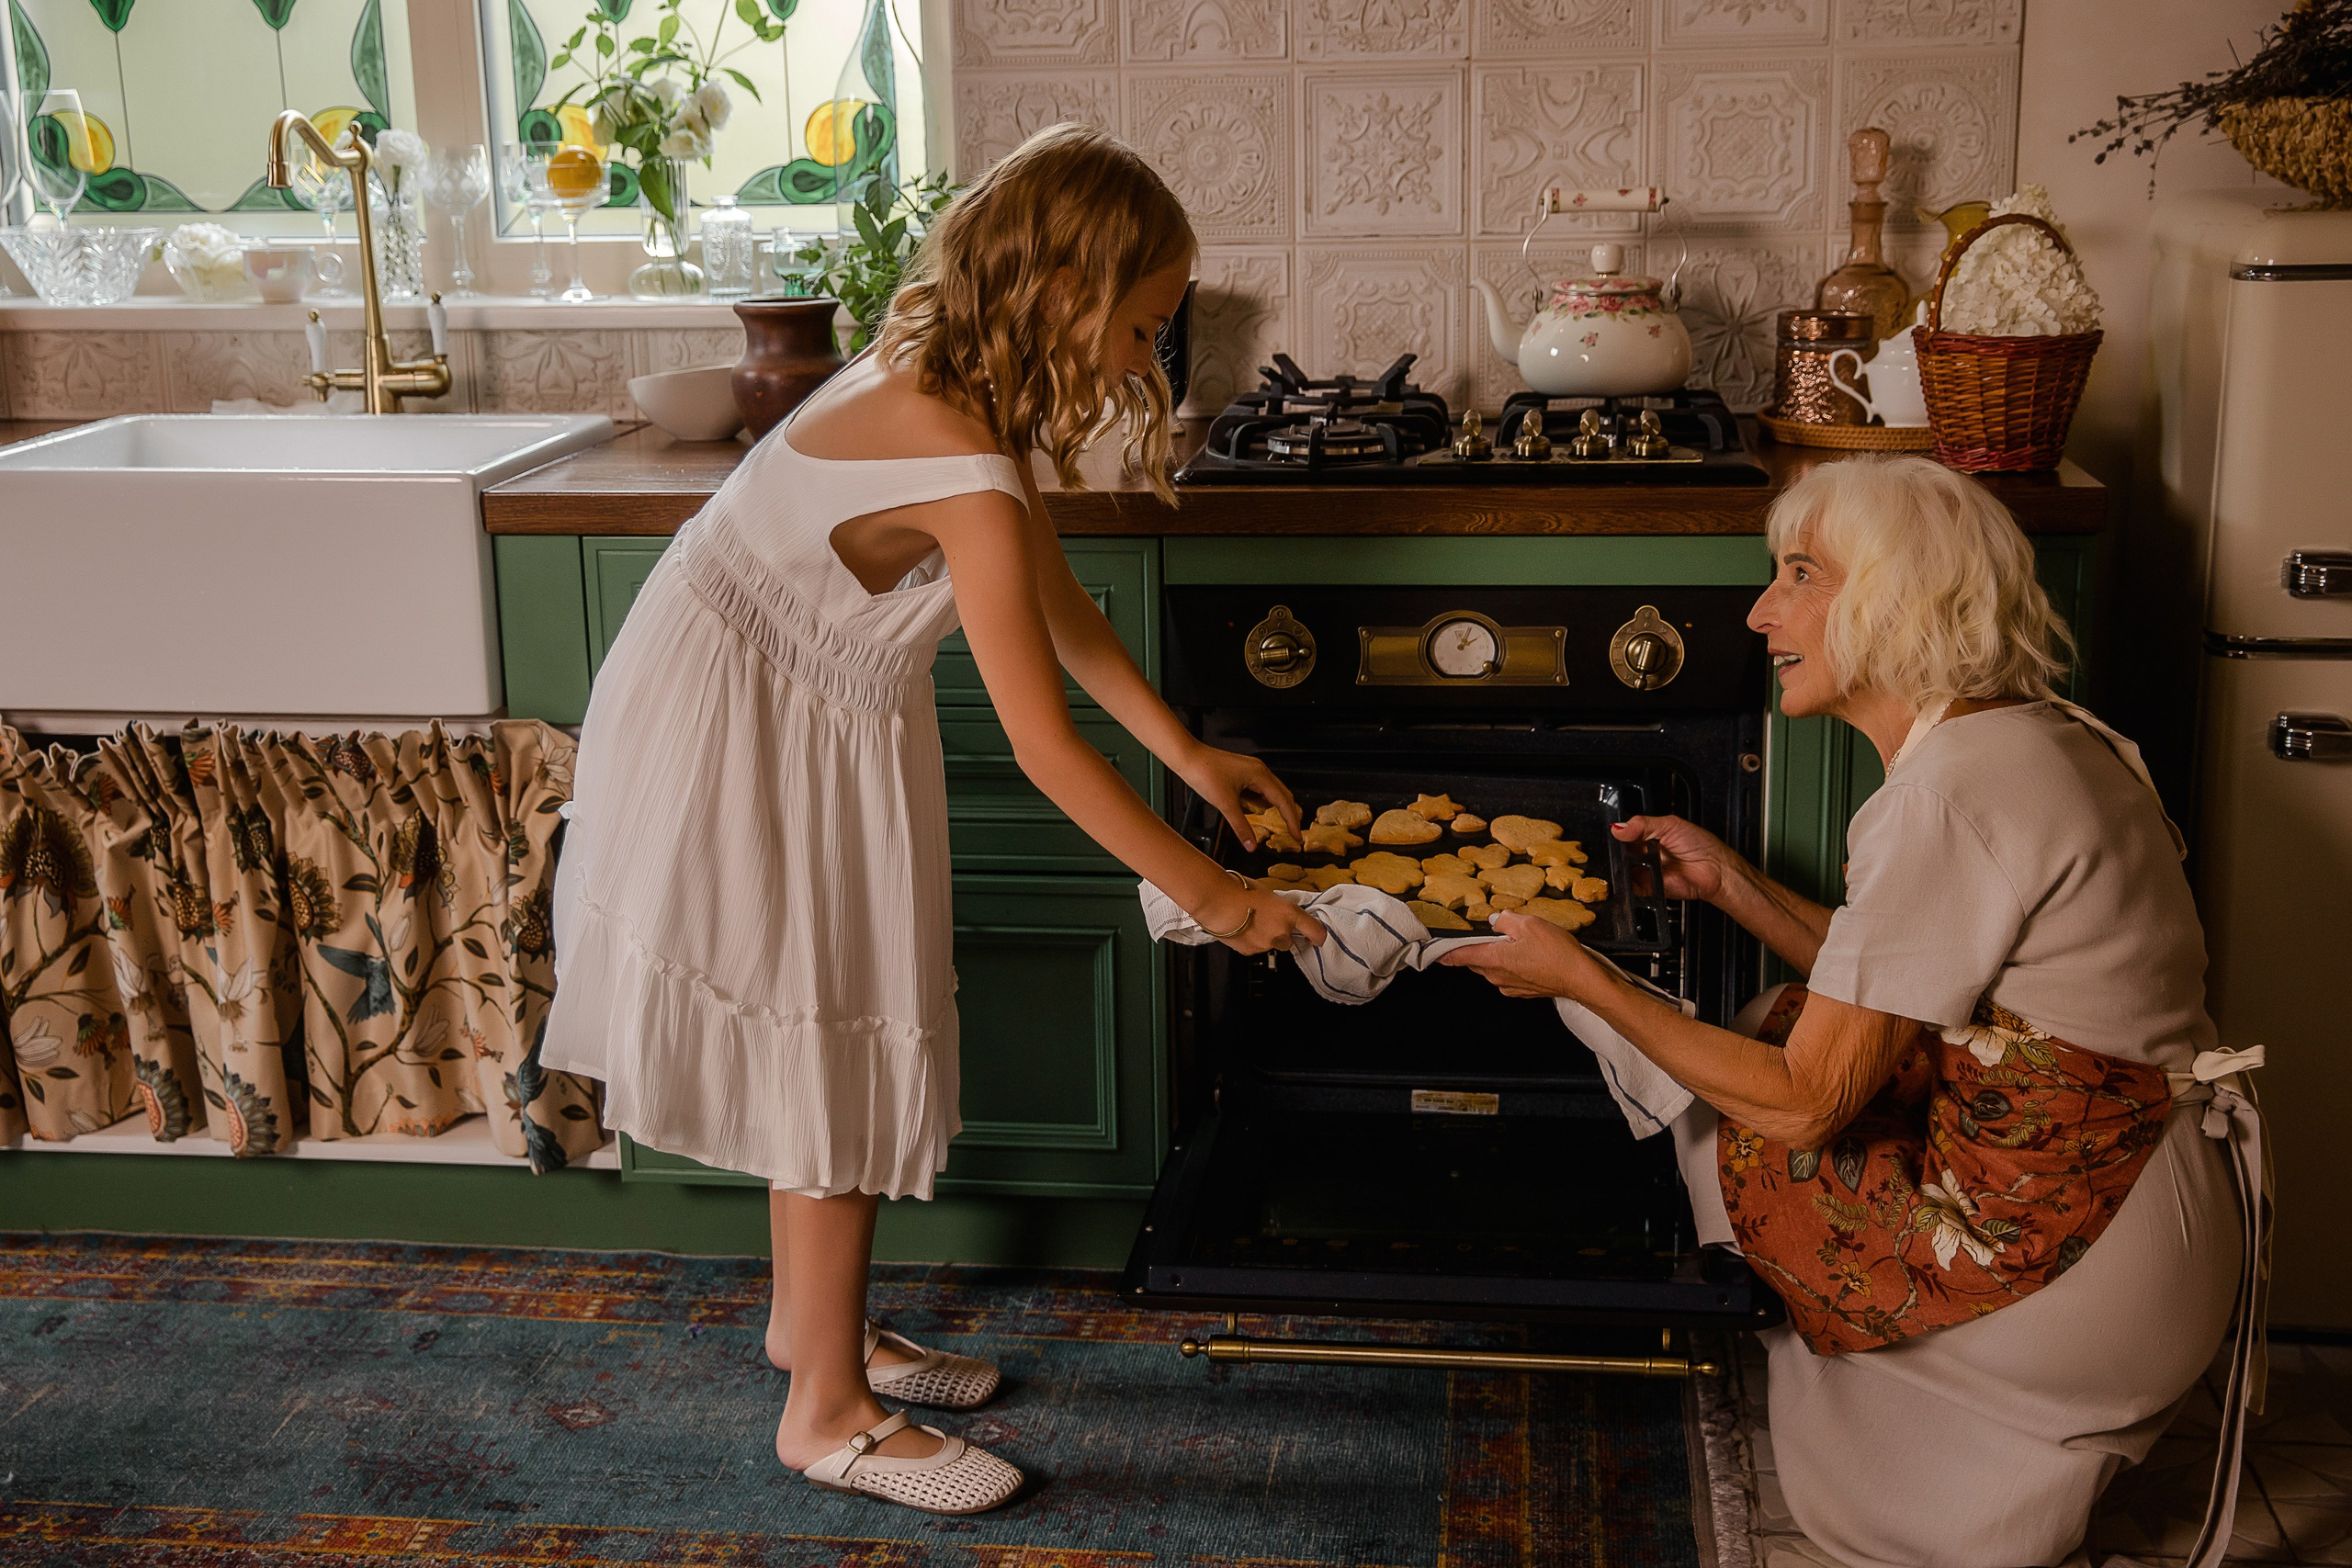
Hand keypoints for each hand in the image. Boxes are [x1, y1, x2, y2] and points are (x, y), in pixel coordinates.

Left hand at [1177, 745, 1301, 851]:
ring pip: (1270, 792)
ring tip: (1280, 825)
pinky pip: (1258, 790)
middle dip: (1289, 815)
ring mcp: (1251, 771)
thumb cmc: (1204, 772)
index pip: (1283, 801)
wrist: (1187, 757)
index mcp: (1260, 774)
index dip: (1292, 821)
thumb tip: (1251, 845)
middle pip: (1283, 795)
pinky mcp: (1241, 774)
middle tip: (1293, 833)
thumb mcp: (1225, 804)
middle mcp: (1259, 771)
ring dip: (1276, 809)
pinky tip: (1259, 812)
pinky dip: (1262, 803)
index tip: (1297, 836)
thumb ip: (1241, 826)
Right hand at [1192, 879, 1327, 955]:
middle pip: (1290, 941)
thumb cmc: (1239, 890)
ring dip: (1265, 938)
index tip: (1316, 938)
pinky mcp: (1250, 951)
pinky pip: (1255, 948)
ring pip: (1271, 945)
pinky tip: (1240, 928)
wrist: (1216, 901)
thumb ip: (1279, 907)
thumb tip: (1280, 912)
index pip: (1316, 931)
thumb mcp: (1267, 893)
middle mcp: (1281, 932)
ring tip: (1249, 923)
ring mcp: (1266, 944)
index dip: (1318, 936)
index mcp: (1290, 914)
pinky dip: (1250, 941)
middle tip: (1267, 922)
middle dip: (1281, 935)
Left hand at [1439, 911, 1614, 999]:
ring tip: (1517, 942)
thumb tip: (1493, 920)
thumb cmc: (1556, 952)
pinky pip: (1508, 975)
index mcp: (1492, 959)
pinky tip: (1528, 955)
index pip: (1459, 956)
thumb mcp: (1529, 924)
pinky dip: (1512, 964)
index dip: (1444, 952)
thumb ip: (1505, 920)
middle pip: (1476, 961)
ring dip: (1498, 955)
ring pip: (1493, 967)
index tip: (1432, 951)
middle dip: (1478, 948)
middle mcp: (1496, 976)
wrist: (1580, 979)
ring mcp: (1509, 986)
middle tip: (1490, 933)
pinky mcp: (1522, 991)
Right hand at [1610, 814, 1746, 903]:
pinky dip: (1625, 883)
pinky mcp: (1647, 888)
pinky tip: (1628, 873)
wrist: (1715, 870)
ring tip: (1627, 859)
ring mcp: (1646, 871)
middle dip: (1618, 850)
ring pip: (1622, 869)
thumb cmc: (1701, 846)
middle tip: (1620, 847)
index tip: (1615, 831)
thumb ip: (1643, 825)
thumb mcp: (1670, 825)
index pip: (1626, 833)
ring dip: (1620, 866)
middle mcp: (1646, 853)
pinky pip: (1630, 887)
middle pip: (1621, 852)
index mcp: (1650, 835)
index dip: (1619, 832)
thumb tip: (1618, 828)